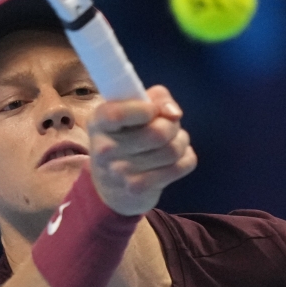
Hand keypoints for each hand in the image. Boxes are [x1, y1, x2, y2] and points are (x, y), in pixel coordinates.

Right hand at [87, 85, 197, 215]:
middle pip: (159, 133)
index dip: (148, 109)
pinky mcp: (139, 188)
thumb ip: (155, 98)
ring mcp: (120, 172)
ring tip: (173, 142)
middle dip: (173, 125)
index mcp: (99, 120)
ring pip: (173, 150)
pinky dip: (186, 158)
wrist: (113, 184)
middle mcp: (105, 148)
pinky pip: (182, 165)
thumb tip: (174, 113)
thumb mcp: (132, 107)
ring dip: (181, 141)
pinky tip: (174, 159)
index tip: (152, 110)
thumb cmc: (127, 135)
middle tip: (169, 126)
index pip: (120, 114)